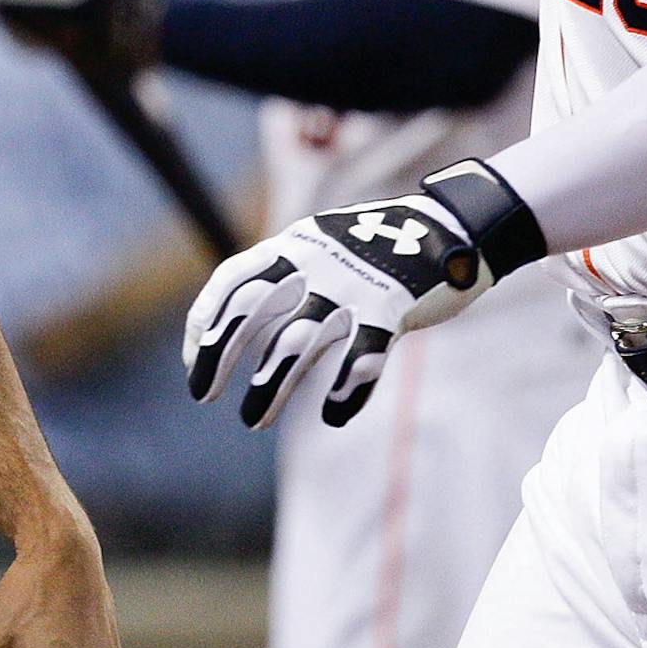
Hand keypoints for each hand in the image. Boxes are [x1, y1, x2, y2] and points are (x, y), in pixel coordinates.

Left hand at [184, 162, 544, 428]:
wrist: (453, 228)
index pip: (231, 280)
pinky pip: (363, 355)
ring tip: (254, 419)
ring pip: (298, 341)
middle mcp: (314, 261)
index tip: (193, 360)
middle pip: (252, 309)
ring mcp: (353, 284)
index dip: (205, 321)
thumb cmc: (376, 250)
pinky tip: (334, 414)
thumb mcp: (321, 249)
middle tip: (203, 394)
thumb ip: (284, 280)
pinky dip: (348, 389)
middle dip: (220, 353)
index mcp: (292, 244)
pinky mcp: (392, 307)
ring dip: (271, 385)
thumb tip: (235, 330)